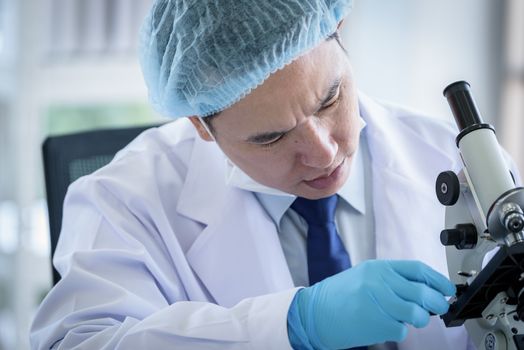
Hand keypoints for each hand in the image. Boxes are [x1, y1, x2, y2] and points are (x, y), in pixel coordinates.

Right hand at [292, 260, 455, 348]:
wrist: (314, 313)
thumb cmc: (340, 296)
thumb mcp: (365, 277)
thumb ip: (392, 280)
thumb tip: (424, 289)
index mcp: (378, 268)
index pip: (418, 270)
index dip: (438, 280)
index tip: (448, 289)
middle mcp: (380, 282)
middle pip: (423, 292)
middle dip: (437, 303)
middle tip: (439, 307)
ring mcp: (379, 303)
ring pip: (418, 313)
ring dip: (421, 319)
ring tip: (411, 318)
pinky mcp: (377, 324)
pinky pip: (402, 330)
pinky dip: (399, 331)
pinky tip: (386, 326)